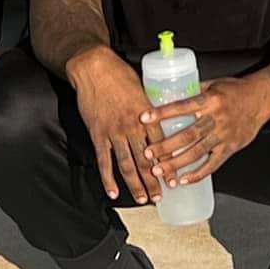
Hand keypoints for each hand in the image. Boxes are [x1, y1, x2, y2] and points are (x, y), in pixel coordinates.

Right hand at [69, 50, 157, 202]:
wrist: (94, 68)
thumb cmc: (119, 74)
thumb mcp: (143, 88)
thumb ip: (150, 108)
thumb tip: (160, 121)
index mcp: (147, 115)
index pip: (162, 146)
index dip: (168, 165)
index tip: (174, 180)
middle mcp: (133, 126)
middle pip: (146, 160)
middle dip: (154, 182)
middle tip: (160, 197)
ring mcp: (114, 132)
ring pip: (127, 165)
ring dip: (135, 185)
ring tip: (142, 200)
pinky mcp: (98, 134)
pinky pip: (104, 161)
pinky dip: (108, 179)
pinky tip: (113, 192)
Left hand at [143, 75, 269, 188]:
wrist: (262, 98)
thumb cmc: (236, 90)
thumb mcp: (214, 84)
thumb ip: (194, 91)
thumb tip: (170, 94)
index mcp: (210, 100)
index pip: (182, 106)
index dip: (162, 113)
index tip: (144, 118)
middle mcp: (216, 118)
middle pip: (188, 135)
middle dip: (166, 146)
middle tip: (148, 153)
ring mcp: (224, 135)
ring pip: (197, 152)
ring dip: (177, 163)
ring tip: (160, 170)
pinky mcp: (231, 147)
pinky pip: (213, 164)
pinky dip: (198, 174)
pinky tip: (184, 180)